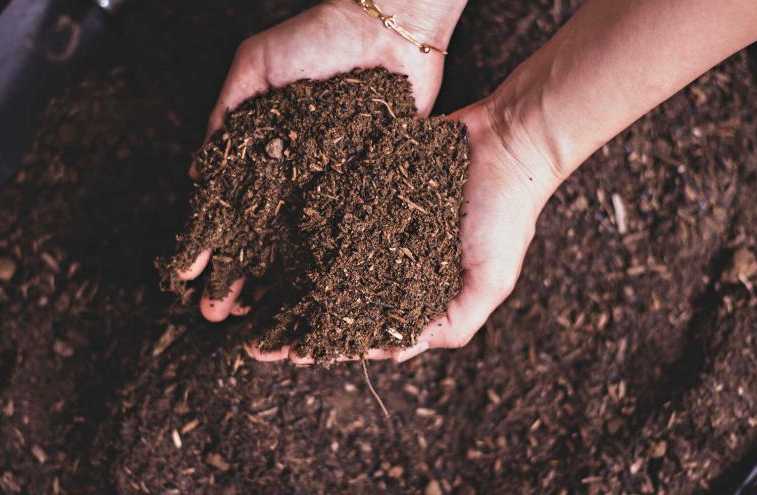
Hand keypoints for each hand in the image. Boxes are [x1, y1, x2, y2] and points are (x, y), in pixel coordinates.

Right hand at [179, 0, 464, 320]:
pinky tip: (313, 292)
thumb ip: (226, 113)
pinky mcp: (368, 185)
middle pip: (259, 237)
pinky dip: (327, 263)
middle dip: (237, 277)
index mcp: (261, 148)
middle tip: (218, 315)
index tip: (187, 278)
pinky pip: (344, 230)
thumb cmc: (317, 37)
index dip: (208, 244)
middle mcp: (293, 173)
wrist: (389, 29)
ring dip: (276, 283)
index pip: (227, 208)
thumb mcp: (256, 65)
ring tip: (259, 318)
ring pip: (298, 245)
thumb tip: (198, 175)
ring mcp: (329, 183)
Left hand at [246, 97, 565, 362]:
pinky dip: (300, 229)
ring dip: (288, 280)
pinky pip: (328, 213)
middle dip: (296, 321)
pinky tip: (267, 242)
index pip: (365, 328)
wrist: (508, 138)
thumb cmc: (506, 213)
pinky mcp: (368, 188)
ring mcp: (377, 224)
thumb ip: (453, 323)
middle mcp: (393, 262)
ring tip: (248, 299)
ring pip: (322, 259)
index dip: (327, 344)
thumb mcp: (491, 280)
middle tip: (253, 338)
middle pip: (334, 299)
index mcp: (419, 291)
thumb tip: (394, 356)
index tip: (288, 354)